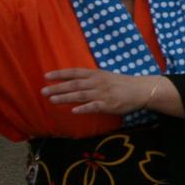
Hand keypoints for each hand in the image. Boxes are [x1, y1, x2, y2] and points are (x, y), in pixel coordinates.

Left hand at [42, 68, 162, 115]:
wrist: (141, 89)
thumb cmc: (122, 84)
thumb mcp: (105, 76)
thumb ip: (91, 79)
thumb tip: (74, 82)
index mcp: (96, 74)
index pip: (75, 72)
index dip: (60, 74)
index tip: (46, 76)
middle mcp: (97, 82)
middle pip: (74, 84)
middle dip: (58, 88)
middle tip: (43, 91)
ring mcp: (102, 93)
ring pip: (81, 95)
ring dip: (65, 98)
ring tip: (52, 100)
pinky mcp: (109, 104)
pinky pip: (94, 107)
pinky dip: (84, 108)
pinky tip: (74, 111)